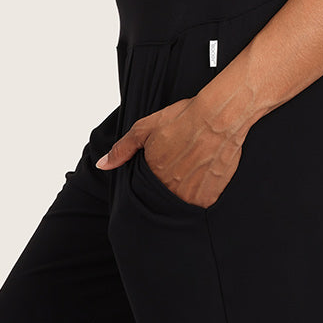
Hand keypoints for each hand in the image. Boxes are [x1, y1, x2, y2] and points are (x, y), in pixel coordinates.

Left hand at [95, 96, 244, 209]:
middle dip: (167, 185)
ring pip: (179, 203)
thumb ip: (122, 149)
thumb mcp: (145, 128)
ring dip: (182, 191)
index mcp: (150, 176)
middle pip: (162, 197)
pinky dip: (199, 194)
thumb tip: (102, 165)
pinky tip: (203, 175)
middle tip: (180, 164)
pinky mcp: (208, 199)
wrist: (220, 117)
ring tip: (191, 169)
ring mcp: (189, 197)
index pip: (143, 189)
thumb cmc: (184, 119)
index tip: (163, 163)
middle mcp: (168, 191)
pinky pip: (198, 204)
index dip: (152, 177)